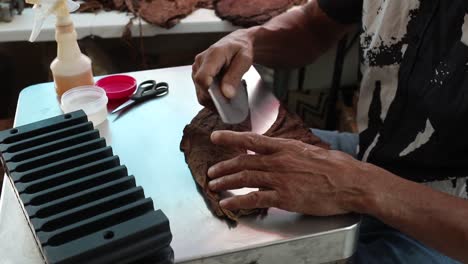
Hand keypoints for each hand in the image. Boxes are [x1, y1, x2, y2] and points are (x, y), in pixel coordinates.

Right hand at [192, 29, 254, 105]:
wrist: (237, 42)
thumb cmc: (241, 49)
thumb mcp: (244, 60)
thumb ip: (235, 76)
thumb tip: (226, 94)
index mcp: (212, 55)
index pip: (202, 78)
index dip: (209, 91)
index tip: (221, 99)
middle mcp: (200, 62)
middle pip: (201, 88)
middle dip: (215, 99)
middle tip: (230, 102)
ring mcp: (197, 69)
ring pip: (200, 93)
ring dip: (214, 100)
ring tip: (227, 99)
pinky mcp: (197, 75)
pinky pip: (202, 93)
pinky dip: (212, 98)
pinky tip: (222, 97)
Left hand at [207, 131, 373, 215]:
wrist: (351, 182)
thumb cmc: (337, 166)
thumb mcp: (311, 150)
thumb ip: (292, 151)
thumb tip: (283, 151)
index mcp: (285, 147)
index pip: (251, 140)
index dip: (231, 138)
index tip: (215, 137)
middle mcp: (278, 160)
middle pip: (243, 162)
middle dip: (224, 167)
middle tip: (212, 172)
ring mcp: (280, 179)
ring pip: (244, 178)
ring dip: (226, 182)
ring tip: (214, 186)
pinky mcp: (284, 197)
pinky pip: (254, 199)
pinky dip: (238, 201)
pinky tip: (228, 204)